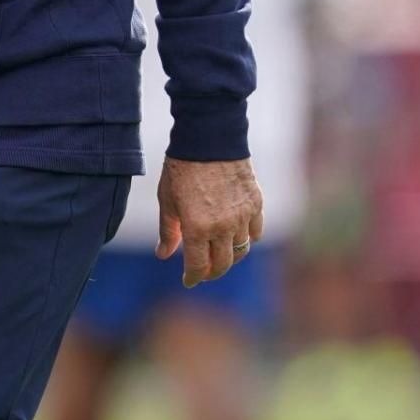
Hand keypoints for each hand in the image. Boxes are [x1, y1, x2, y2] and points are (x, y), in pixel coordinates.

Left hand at [156, 156, 263, 287]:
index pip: (199, 266)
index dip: (193, 278)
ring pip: (241, 250)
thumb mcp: (168, 200)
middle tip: (203, 271)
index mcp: (197, 228)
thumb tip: (164, 255)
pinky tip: (237, 236)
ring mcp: (242, 216)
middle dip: (212, 272)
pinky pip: (256, 232)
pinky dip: (247, 238)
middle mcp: (223, 227)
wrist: (209, 139)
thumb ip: (167, 231)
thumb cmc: (181, 169)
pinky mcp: (256, 204)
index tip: (189, 281)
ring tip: (218, 254)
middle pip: (223, 264)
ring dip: (229, 256)